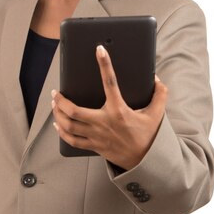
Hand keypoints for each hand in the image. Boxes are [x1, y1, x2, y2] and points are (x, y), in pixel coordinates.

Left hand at [52, 45, 167, 169]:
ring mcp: (97, 136)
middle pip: (74, 111)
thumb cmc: (149, 136)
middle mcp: (104, 122)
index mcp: (119, 110)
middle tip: (55, 92)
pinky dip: (62, 132)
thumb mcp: (157, 114)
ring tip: (54, 105)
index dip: (105, 64)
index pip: (110, 82)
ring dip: (57, 114)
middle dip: (60, 101)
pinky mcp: (94, 146)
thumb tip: (157, 79)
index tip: (99, 50)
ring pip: (69, 125)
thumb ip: (159, 95)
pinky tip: (57, 125)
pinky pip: (72, 140)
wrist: (145, 162)